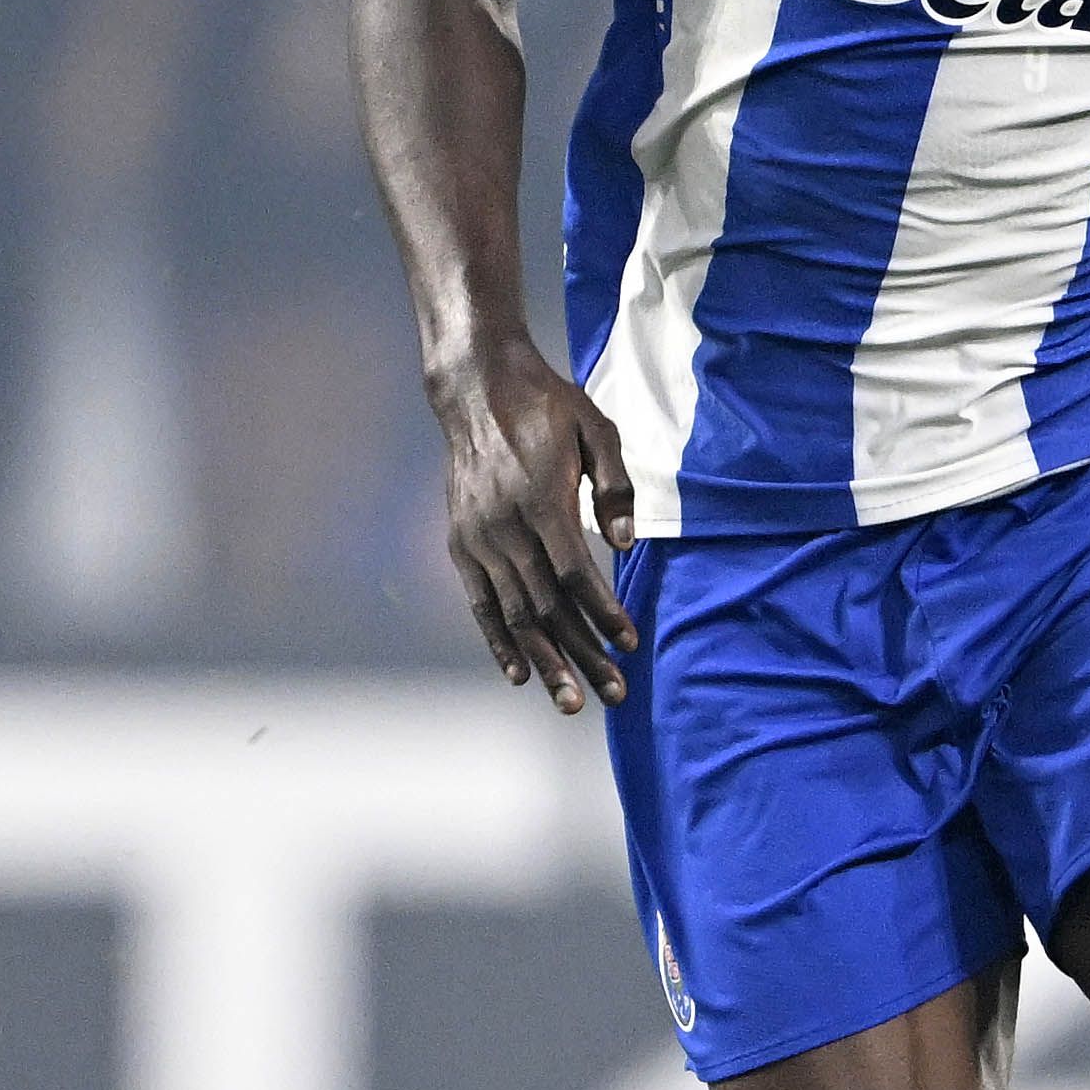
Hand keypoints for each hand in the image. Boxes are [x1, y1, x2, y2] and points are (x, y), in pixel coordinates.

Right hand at [433, 341, 641, 712]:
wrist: (477, 388)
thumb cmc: (546, 407)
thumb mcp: (596, 429)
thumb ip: (615, 486)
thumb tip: (626, 544)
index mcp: (541, 499)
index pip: (575, 573)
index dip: (603, 612)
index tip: (628, 642)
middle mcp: (505, 526)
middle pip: (546, 606)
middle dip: (582, 654)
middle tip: (613, 693)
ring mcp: (478, 538)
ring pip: (514, 614)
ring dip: (546, 660)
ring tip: (571, 701)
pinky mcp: (461, 543)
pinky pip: (481, 603)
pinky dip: (499, 642)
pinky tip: (521, 674)